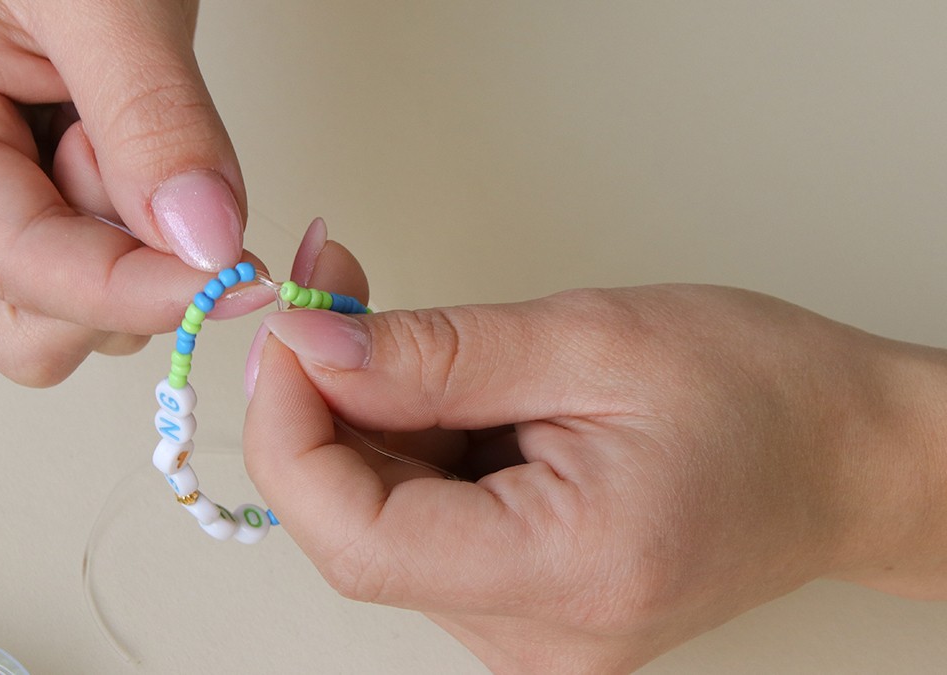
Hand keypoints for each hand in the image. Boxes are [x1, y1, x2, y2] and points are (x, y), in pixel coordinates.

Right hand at [0, 0, 267, 385]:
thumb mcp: (108, 1)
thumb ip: (153, 119)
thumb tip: (203, 242)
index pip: (21, 270)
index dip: (135, 292)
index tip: (235, 278)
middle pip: (32, 330)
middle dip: (120, 278)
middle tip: (155, 169)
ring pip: (70, 320)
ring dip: (132, 253)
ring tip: (128, 135)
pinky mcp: (24, 212)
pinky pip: (97, 283)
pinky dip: (141, 243)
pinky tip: (132, 161)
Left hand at [243, 284, 946, 672]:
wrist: (845, 459)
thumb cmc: (760, 396)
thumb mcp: (590, 341)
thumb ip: (434, 353)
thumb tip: (308, 346)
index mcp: (566, 573)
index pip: (354, 537)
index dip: (291, 428)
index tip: (291, 330)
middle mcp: (536, 636)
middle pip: (355, 529)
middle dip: (324, 405)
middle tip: (337, 296)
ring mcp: (526, 633)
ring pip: (381, 523)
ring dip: (370, 421)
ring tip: (419, 338)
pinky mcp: (523, 608)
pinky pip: (422, 527)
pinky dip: (411, 448)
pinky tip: (452, 391)